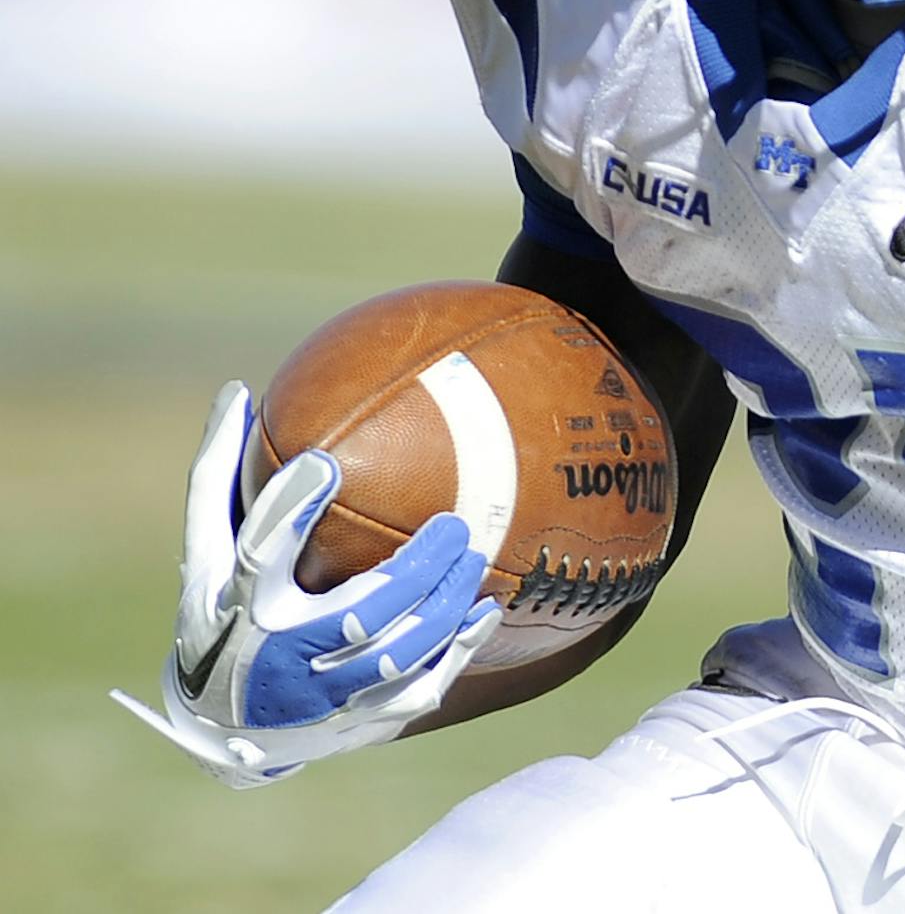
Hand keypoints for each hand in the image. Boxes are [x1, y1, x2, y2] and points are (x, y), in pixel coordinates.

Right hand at [110, 380, 501, 787]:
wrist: (218, 727)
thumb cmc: (215, 615)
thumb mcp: (203, 552)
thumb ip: (217, 476)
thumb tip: (236, 392)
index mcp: (238, 607)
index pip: (259, 556)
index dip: (290, 512)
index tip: (325, 464)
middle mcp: (279, 658)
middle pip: (355, 616)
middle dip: (412, 571)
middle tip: (454, 525)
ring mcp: (321, 697)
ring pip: (396, 655)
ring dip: (443, 607)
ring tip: (473, 556)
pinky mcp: (358, 720)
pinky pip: (419, 689)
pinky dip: (457, 651)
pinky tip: (486, 610)